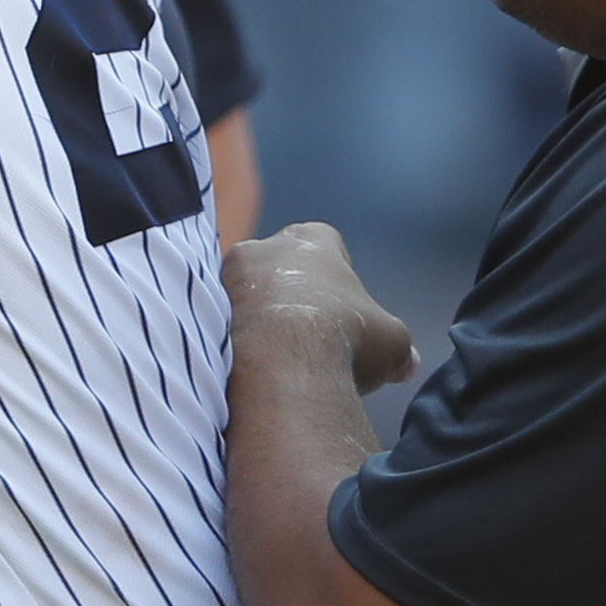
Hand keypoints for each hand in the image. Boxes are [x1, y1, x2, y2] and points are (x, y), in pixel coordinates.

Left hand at [222, 221, 418, 395]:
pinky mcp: (199, 310)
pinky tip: (250, 367)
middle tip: (307, 336)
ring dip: (259, 318)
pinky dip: (233, 339)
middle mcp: (263, 246)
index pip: (323, 242)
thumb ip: (397, 346)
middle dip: (292, 296)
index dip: (335, 274)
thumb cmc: (345, 337)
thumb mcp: (391, 343)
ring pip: (245, 293)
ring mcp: (226, 276)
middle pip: (279, 267)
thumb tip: (407, 363)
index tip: (340, 306)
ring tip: (278, 358)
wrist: (282, 363)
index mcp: (311, 239)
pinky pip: (218, 321)